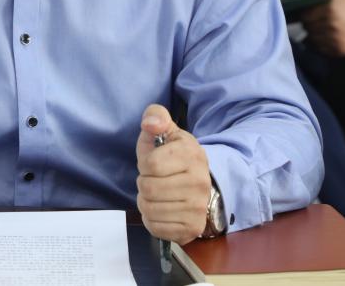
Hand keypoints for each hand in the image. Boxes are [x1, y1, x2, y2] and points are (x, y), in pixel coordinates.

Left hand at [136, 104, 210, 244]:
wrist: (197, 183)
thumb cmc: (173, 156)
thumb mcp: (165, 131)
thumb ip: (155, 116)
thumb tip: (150, 123)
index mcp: (192, 154)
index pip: (150, 165)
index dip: (145, 164)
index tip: (154, 163)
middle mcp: (200, 182)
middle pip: (148, 188)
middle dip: (144, 183)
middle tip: (155, 180)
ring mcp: (198, 207)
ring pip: (150, 209)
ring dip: (146, 202)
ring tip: (158, 194)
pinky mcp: (193, 227)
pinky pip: (156, 227)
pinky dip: (152, 219)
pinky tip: (162, 209)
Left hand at [301, 0, 344, 56]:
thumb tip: (299, 0)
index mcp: (330, 9)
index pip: (305, 16)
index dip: (305, 15)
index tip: (309, 14)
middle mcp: (333, 25)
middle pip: (308, 28)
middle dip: (310, 24)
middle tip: (318, 21)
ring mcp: (337, 39)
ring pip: (313, 38)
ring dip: (315, 33)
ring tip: (324, 28)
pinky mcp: (341, 50)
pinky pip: (321, 48)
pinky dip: (322, 43)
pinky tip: (330, 36)